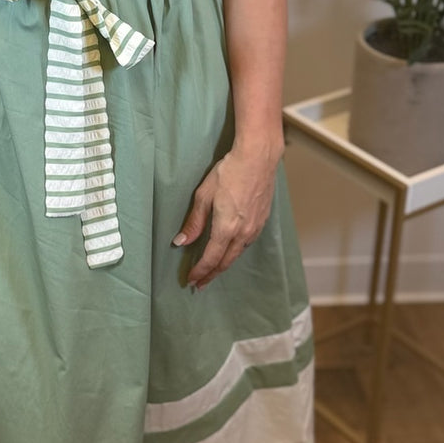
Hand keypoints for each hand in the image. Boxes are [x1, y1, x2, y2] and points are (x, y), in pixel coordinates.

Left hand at [174, 144, 281, 288]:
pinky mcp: (262, 221)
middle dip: (211, 274)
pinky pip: (246, 243)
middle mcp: (243, 232)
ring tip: (213, 271)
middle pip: (225, 262)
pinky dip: (235, 252)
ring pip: (237, 254)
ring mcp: (255, 228)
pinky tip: (230, 250)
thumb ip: (194, 222)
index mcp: (227, 227)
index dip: (200, 272)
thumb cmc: (229, 172)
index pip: (211, 258)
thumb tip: (181, 242)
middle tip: (200, 284)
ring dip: (224, 264)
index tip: (191, 281)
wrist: (257, 158)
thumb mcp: (204, 195)